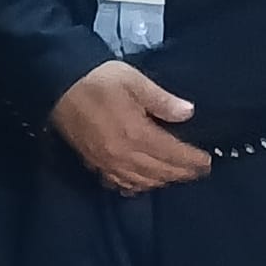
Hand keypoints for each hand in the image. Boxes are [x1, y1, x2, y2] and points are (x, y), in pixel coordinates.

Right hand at [49, 60, 210, 193]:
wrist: (56, 84)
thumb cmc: (98, 79)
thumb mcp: (133, 80)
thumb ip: (162, 99)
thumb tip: (188, 113)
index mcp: (138, 134)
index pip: (175, 155)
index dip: (194, 160)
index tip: (208, 161)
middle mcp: (125, 155)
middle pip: (161, 173)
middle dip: (183, 173)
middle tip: (197, 170)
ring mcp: (108, 163)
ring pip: (143, 182)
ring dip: (162, 180)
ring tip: (174, 174)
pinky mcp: (93, 163)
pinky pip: (120, 183)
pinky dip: (136, 185)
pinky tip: (141, 181)